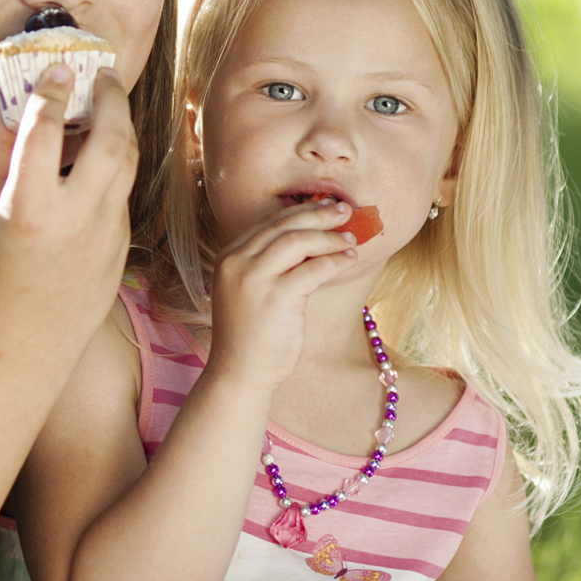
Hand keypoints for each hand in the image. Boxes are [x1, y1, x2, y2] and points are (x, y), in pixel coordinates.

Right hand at [0, 65, 137, 362]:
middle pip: (111, 138)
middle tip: (103, 76)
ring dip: (122, 126)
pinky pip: (122, 193)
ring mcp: (106, 235)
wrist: (23, 342)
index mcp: (28, 208)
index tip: (55, 68)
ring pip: (128, 163)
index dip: (52, 89)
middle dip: (111, 97)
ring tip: (108, 105)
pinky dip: (113, 167)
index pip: (47, 129)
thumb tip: (11, 98)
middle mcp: (74, 219)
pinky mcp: (122, 246)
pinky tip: (97, 158)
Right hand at [205, 197, 359, 389]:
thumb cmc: (250, 335)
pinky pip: (314, 269)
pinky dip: (335, 260)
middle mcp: (237, 262)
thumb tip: (312, 238)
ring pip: (299, 241)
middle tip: (346, 210)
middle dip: (319, 214)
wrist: (238, 373)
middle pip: (285, 226)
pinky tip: (349, 259)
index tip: (325, 207)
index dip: (301, 212)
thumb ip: (269, 264)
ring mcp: (254, 279)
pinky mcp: (276, 298)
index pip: (269, 224)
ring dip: (330, 236)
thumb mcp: (250, 290)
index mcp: (228, 257)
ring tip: (351, 237)